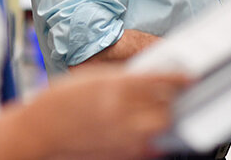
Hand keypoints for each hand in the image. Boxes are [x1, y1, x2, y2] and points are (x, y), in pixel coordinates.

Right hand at [20, 66, 190, 159]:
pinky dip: (153, 138)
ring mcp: (123, 137)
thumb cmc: (60, 101)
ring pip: (160, 129)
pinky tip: (147, 129)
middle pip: (166, 108)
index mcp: (116, 88)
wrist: (40, 130)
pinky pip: (149, 147)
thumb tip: (150, 79)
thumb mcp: (93, 78)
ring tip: (164, 111)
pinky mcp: (120, 155)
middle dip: (174, 101)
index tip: (190, 78)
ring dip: (165, 119)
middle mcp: (123, 113)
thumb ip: (123, 78)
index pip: (160, 82)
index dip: (179, 79)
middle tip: (178, 94)